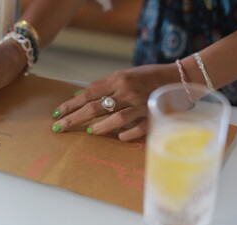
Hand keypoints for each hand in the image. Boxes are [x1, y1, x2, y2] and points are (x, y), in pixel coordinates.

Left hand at [52, 64, 178, 141]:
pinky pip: (136, 130)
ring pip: (114, 119)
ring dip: (98, 128)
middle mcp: (127, 91)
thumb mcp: (124, 75)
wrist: (179, 78)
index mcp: (118, 78)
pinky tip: (117, 137)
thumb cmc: (147, 77)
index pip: (88, 93)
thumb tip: (82, 97)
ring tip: (89, 132)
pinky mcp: (153, 117)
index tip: (57, 113)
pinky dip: (124, 134)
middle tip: (59, 128)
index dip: (71, 104)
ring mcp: (140, 105)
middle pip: (94, 107)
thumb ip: (105, 87)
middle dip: (73, 118)